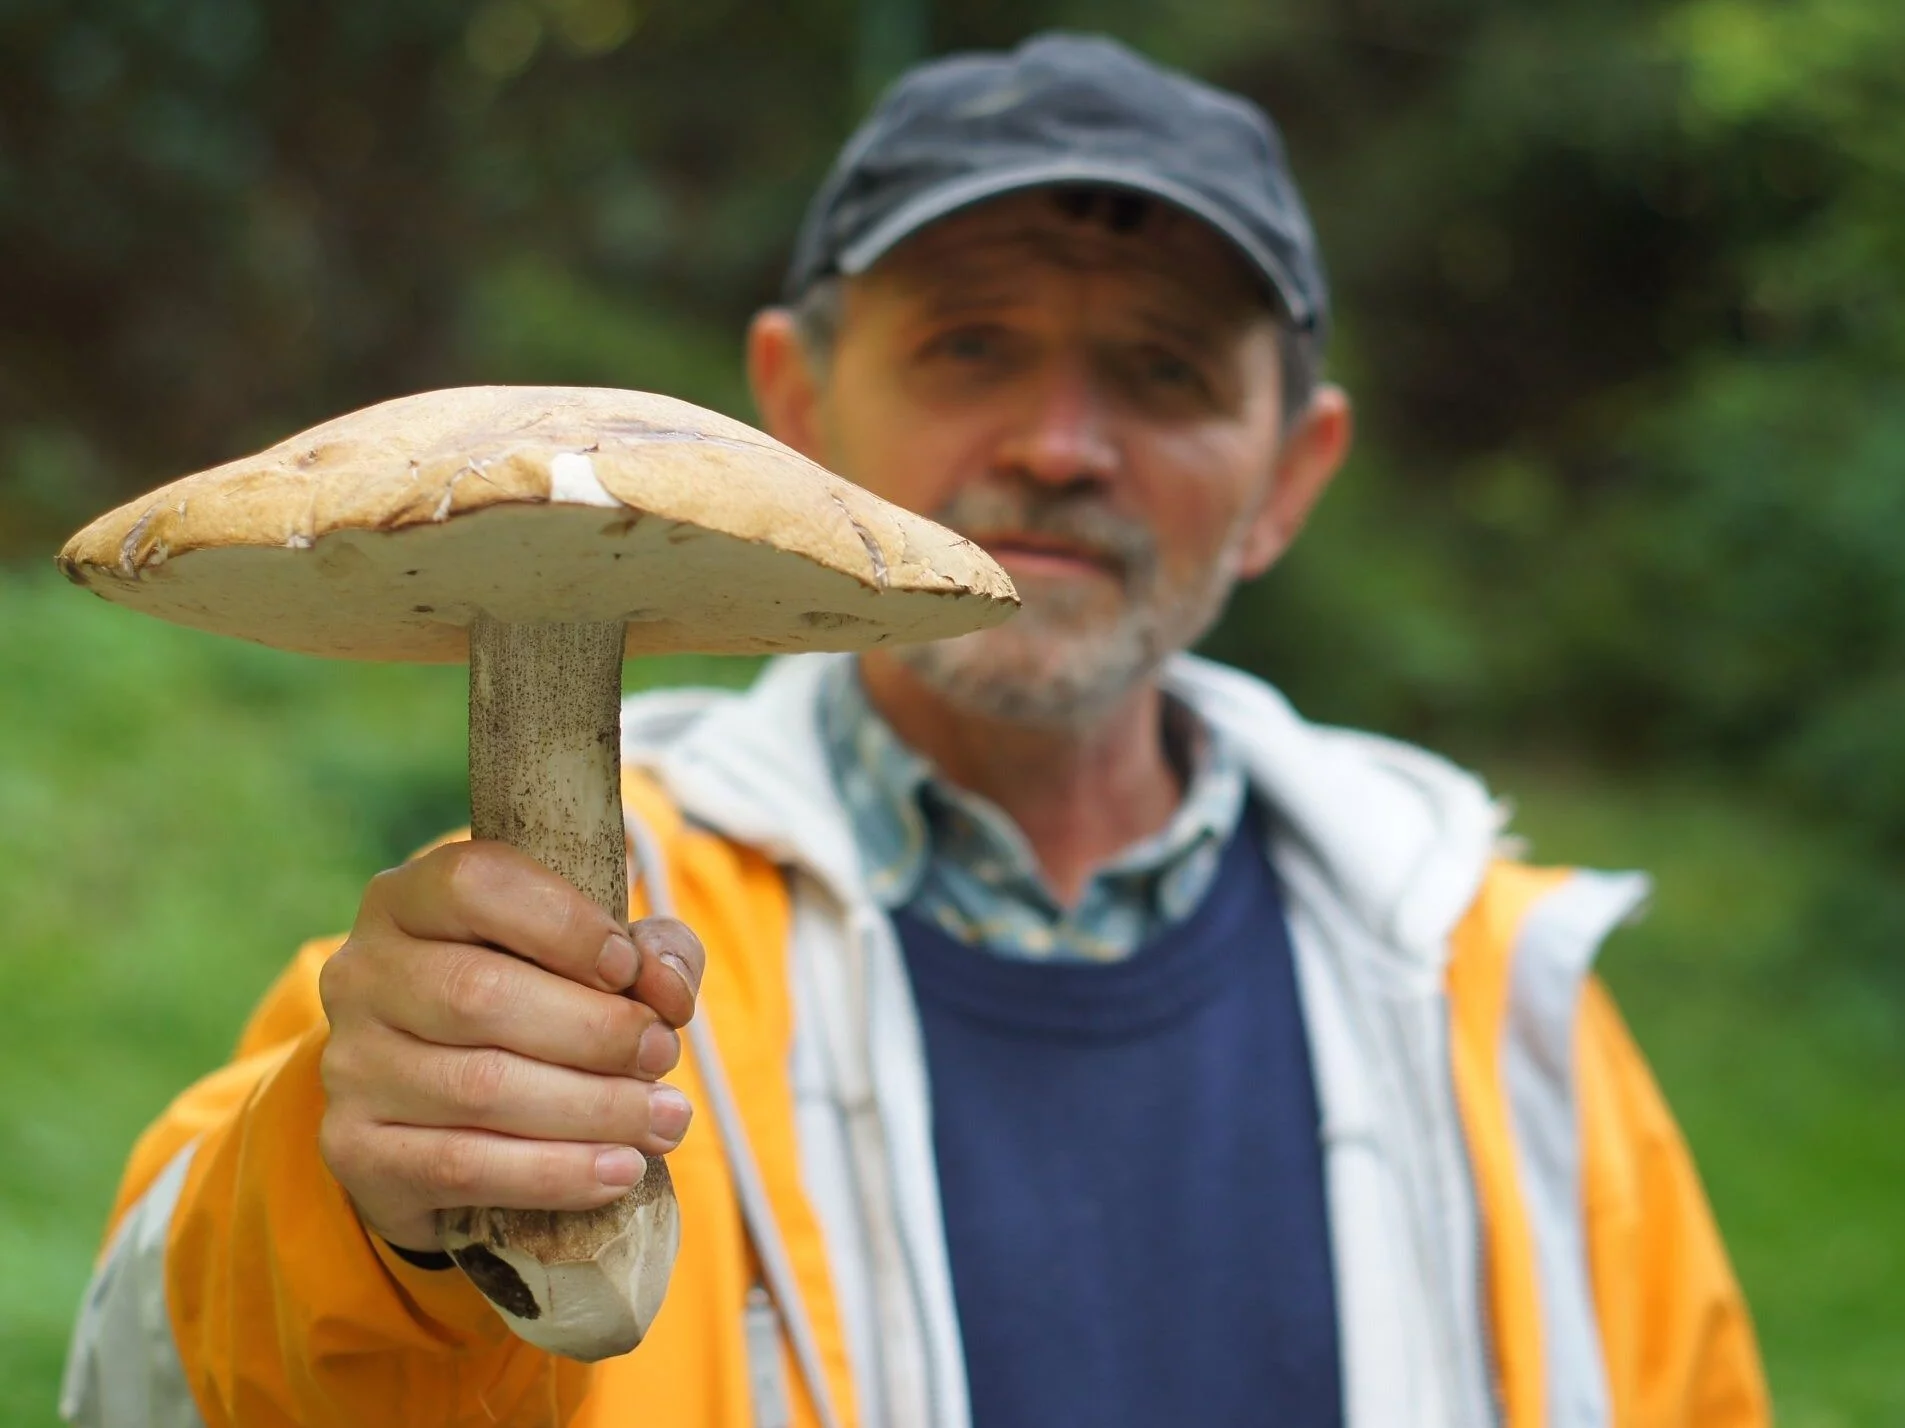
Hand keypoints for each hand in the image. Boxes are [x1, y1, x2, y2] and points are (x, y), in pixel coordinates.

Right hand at [316, 840, 703, 1252]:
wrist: (445, 1117)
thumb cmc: (535, 1006)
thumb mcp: (594, 957)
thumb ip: (650, 951)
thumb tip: (667, 986)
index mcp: (409, 899)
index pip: (474, 883)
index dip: (564, 924)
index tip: (629, 968)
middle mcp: (362, 973)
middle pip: (480, 993)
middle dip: (595, 1030)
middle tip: (662, 1054)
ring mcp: (350, 1064)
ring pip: (479, 1087)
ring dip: (593, 1108)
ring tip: (666, 1120)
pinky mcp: (356, 1150)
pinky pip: (463, 1167)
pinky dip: (556, 1172)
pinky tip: (620, 1170)